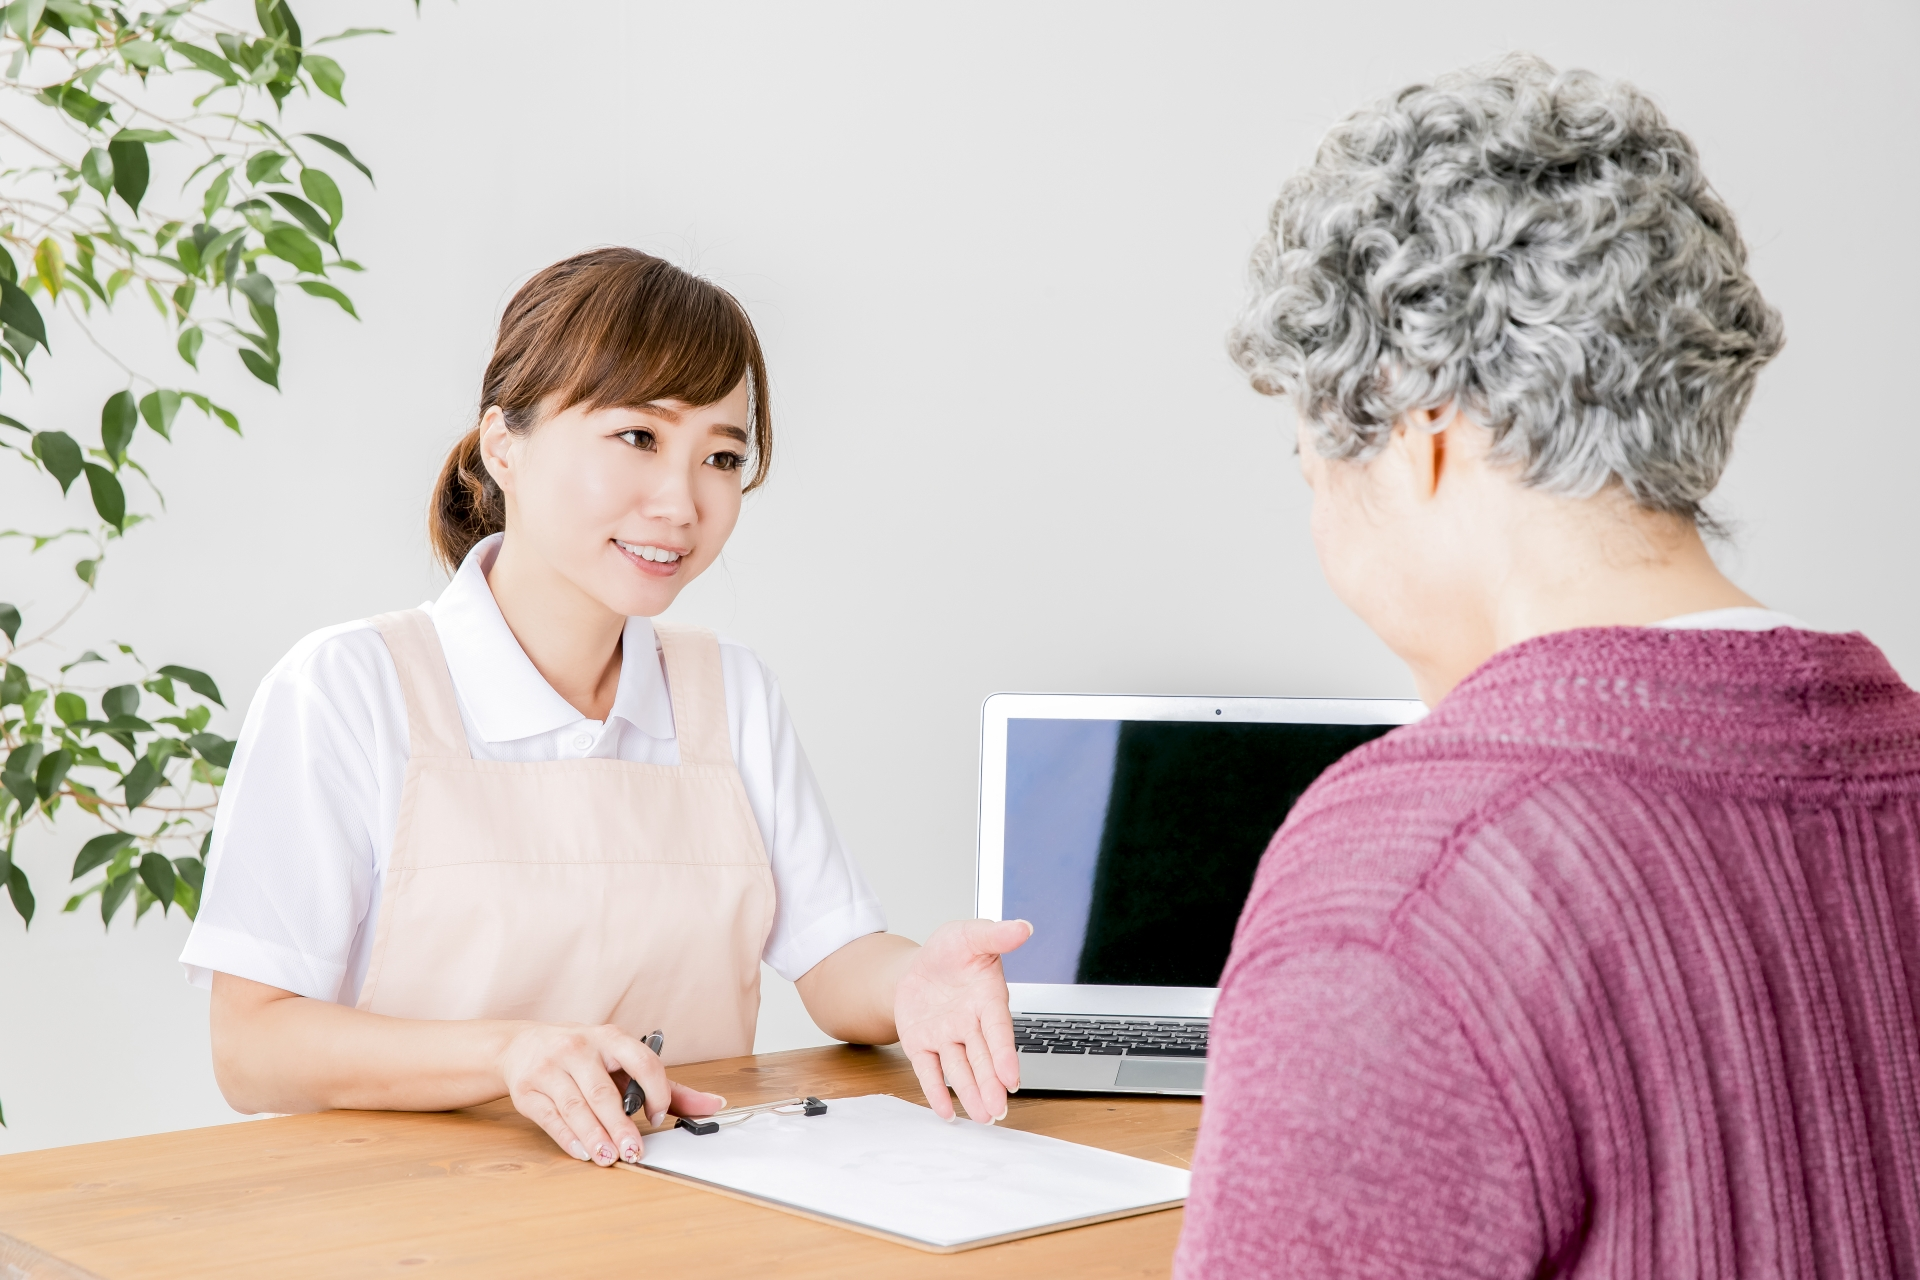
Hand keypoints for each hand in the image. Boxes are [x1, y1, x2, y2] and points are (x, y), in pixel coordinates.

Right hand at [496, 1023, 724, 1165]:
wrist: (522, 1046)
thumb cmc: (583, 1056)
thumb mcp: (621, 1061)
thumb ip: (666, 1086)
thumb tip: (713, 1105)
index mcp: (610, 1038)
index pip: (640, 1060)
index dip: (655, 1090)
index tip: (659, 1117)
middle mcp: (579, 1048)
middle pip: (603, 1091)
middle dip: (620, 1124)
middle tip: (635, 1151)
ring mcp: (551, 1068)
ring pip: (576, 1106)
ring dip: (594, 1135)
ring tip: (610, 1158)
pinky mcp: (529, 1090)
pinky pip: (551, 1117)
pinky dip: (568, 1137)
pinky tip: (584, 1152)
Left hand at [895, 918, 1032, 1122]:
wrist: (918, 966)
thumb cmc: (949, 952)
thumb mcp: (968, 935)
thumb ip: (994, 935)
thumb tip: (1023, 927)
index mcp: (986, 1000)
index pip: (998, 1030)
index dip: (1005, 1054)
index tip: (1012, 1078)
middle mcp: (969, 1024)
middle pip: (982, 1059)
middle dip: (991, 1085)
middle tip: (999, 1109)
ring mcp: (946, 1038)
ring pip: (960, 1069)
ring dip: (971, 1093)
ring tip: (984, 1117)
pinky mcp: (923, 1046)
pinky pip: (929, 1071)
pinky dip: (937, 1092)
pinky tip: (947, 1113)